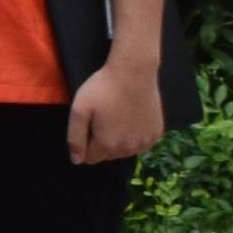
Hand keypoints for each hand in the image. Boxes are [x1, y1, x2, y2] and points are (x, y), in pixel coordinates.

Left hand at [65, 47, 167, 169]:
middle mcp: (128, 149)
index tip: (88, 125)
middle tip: (102, 118)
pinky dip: (135, 135)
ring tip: (117, 116)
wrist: (134, 72)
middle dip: (101, 142)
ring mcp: (145, 142)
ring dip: (119, 140)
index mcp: (107, 145)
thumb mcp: (79, 110)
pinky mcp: (157, 133)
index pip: (90, 158)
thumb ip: (75, 138)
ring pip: (125, 150)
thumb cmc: (102, 88)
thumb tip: (77, 160)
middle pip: (107, 155)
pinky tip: (131, 117)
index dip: (85, 143)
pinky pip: (141, 142)